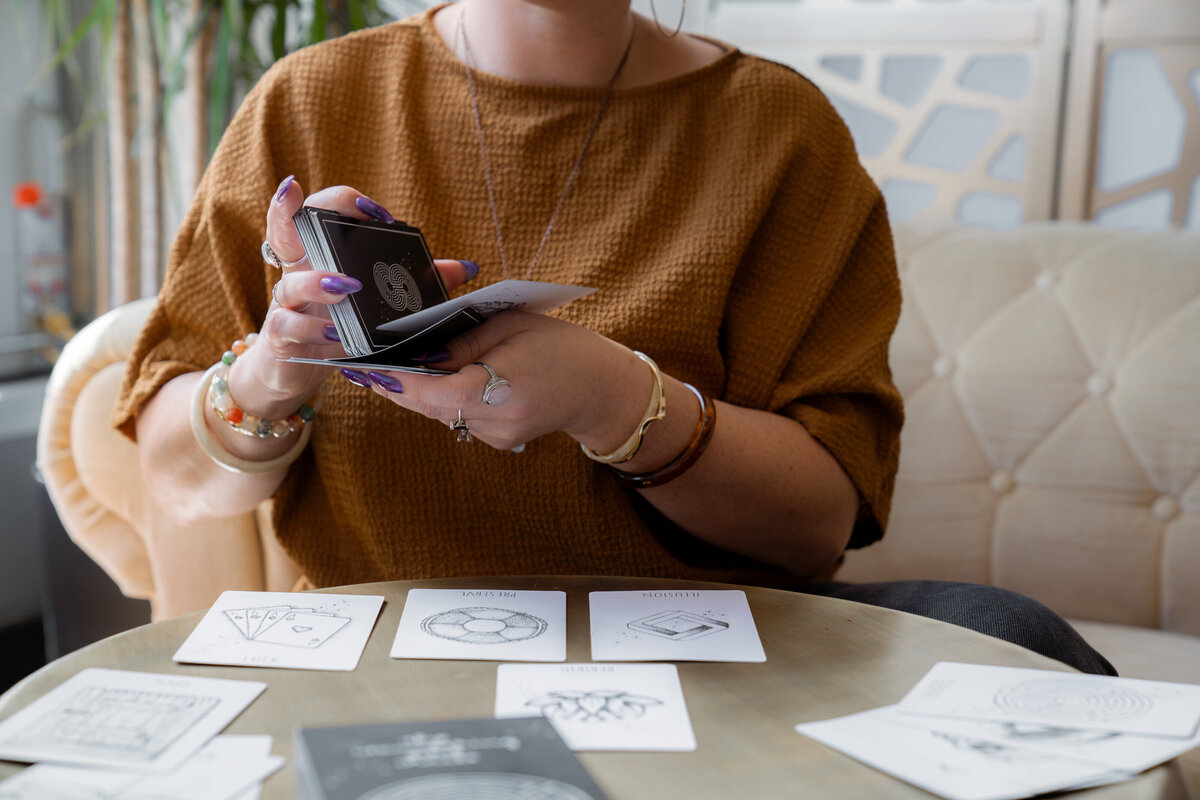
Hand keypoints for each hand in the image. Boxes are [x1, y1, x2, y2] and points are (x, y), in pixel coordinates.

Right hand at [232, 177, 476, 417]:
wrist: (298, 369)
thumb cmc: (340, 324)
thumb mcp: (377, 302)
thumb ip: (418, 282)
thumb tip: (466, 268)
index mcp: (321, 254)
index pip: (322, 211)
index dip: (344, 202)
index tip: (378, 213)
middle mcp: (298, 271)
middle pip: (283, 229)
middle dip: (293, 211)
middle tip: (331, 214)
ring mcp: (286, 303)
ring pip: (290, 283)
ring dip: (318, 282)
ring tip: (346, 287)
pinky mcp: (281, 337)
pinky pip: (289, 327)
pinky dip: (312, 329)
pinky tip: (334, 334)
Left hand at [357, 310, 648, 452]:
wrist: (604, 389)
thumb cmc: (564, 348)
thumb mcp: (512, 327)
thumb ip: (462, 341)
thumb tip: (419, 351)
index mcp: (499, 392)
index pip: (428, 392)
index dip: (390, 381)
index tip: (361, 368)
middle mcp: (495, 423)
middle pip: (427, 407)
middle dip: (396, 386)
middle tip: (362, 366)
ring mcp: (497, 437)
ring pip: (440, 414)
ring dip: (417, 392)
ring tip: (390, 368)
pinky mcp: (500, 439)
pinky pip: (459, 417)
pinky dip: (444, 398)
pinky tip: (435, 378)